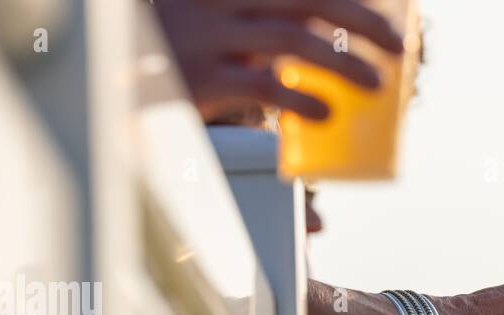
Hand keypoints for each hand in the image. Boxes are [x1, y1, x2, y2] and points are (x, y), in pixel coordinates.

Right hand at [154, 0, 405, 122]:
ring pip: (292, 39)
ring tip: (377, 84)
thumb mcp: (212, 23)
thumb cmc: (168, 54)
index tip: (391, 11)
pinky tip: (326, 113)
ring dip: (343, 61)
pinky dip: (300, 97)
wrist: (104, 72)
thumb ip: (256, 29)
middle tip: (399, 45)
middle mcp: (218, 0)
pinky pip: (260, 84)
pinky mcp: (199, 78)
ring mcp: (208, 36)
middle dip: (362, 20)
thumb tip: (313, 52)